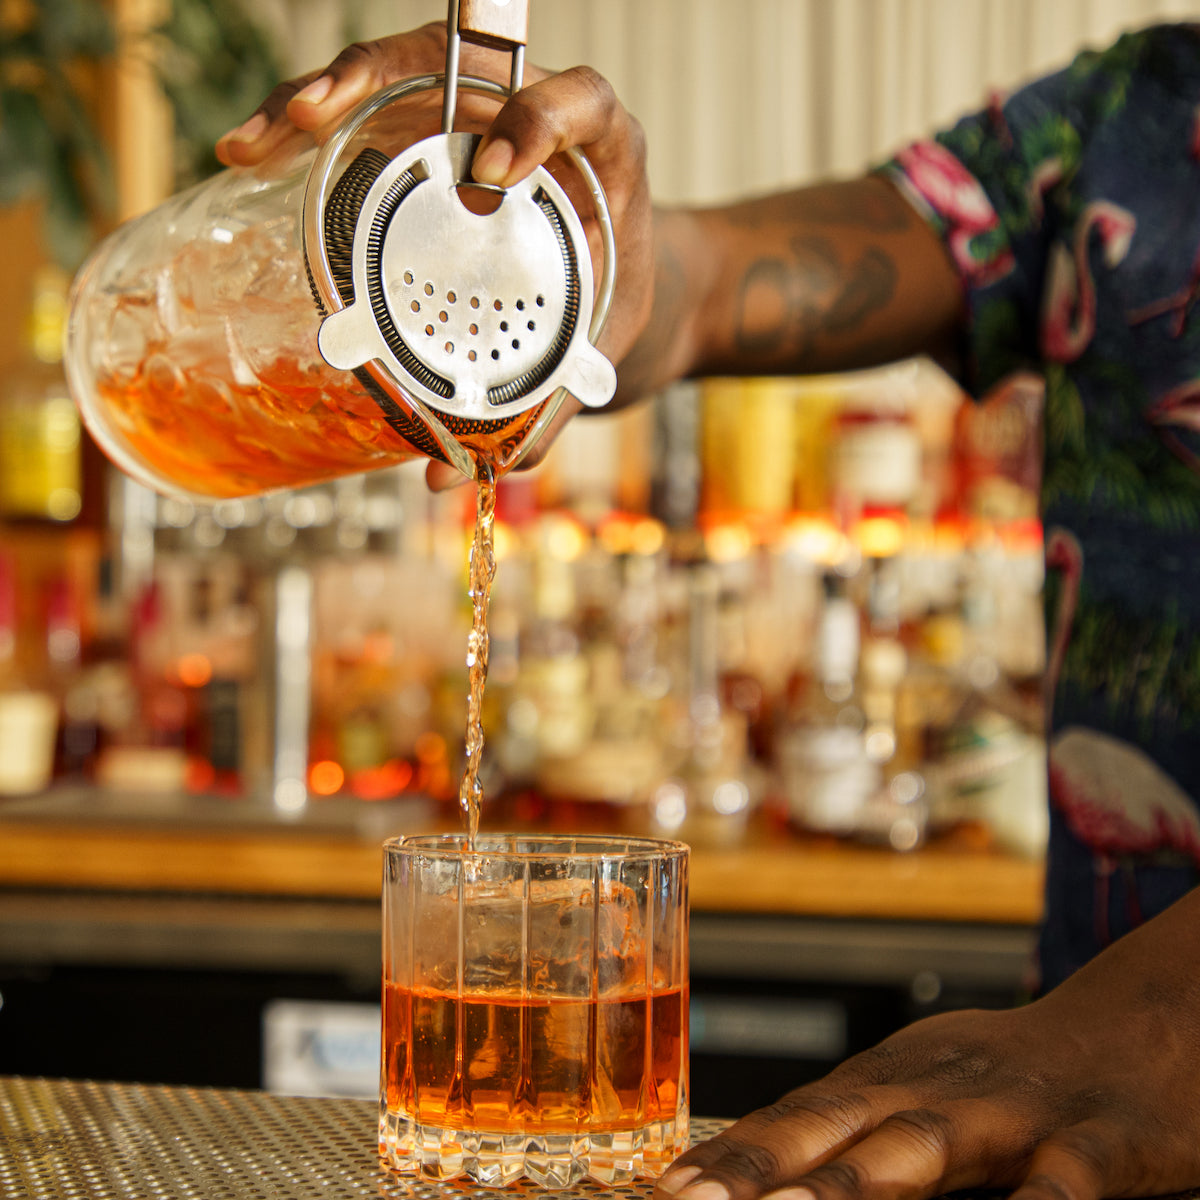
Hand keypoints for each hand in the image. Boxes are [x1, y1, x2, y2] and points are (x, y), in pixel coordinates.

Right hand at [216, 23, 652, 489]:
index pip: (576, 101)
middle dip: (374, 79)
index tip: (495, 172)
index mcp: (603, 151)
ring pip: (389, 81)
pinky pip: (365, 122)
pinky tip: (252, 158)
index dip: (538, 117)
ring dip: (310, 100)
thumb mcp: (596, 348)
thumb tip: (449, 477)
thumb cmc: (613, 304)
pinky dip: (303, 133)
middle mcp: (530, 118)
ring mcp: (471, 120)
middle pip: (452, 65)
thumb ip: (543, 408)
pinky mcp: (428, 139)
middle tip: (312, 117)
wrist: (620, 281)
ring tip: (253, 143)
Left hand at [659, 887, 1199, 1199]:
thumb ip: (856, 1136)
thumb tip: (757, 1180)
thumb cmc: (1012, 1079)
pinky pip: (1064, 1187)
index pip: (794, 1120)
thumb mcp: (925, 1093)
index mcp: (891, 1080)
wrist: (1144, 1026)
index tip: (662, 1190)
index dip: (727, 1157)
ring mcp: (1015, 1115)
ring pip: (927, 1149)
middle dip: (759, 1171)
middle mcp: (937, 1090)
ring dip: (855, 1182)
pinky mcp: (1100, 1147)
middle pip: (836, 1130)